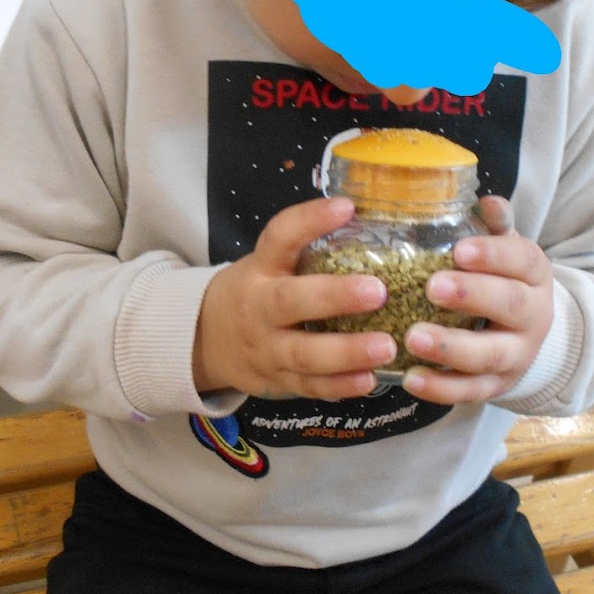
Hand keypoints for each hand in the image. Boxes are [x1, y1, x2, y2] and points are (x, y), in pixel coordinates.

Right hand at [194, 197, 397, 400]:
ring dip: (347, 352)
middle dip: (335, 297)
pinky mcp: (278, 380)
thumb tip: (374, 223)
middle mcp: (259, 308)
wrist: (206, 339)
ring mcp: (267, 349)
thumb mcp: (268, 265)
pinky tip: (370, 379)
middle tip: (378, 291)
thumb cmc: (257, 293)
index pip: (280, 237)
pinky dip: (340, 386)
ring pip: (304, 353)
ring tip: (387, 346)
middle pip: (290, 302)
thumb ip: (309, 253)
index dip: (310, 220)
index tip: (347, 207)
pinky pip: (309, 386)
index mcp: (261, 269)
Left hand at [400, 195, 553, 403]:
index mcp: (534, 274)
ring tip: (412, 336)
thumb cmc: (502, 280)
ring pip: (490, 355)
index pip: (522, 260)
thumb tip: (488, 202)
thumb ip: (494, 228)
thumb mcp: (504, 250)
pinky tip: (410, 379)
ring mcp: (516, 355)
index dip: (493, 255)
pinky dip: (441, 388)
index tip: (459, 250)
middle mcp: (533, 316)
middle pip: (510, 306)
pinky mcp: (496, 386)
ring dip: (451, 347)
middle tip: (432, 287)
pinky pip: (470, 391)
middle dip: (472, 296)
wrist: (528, 334)